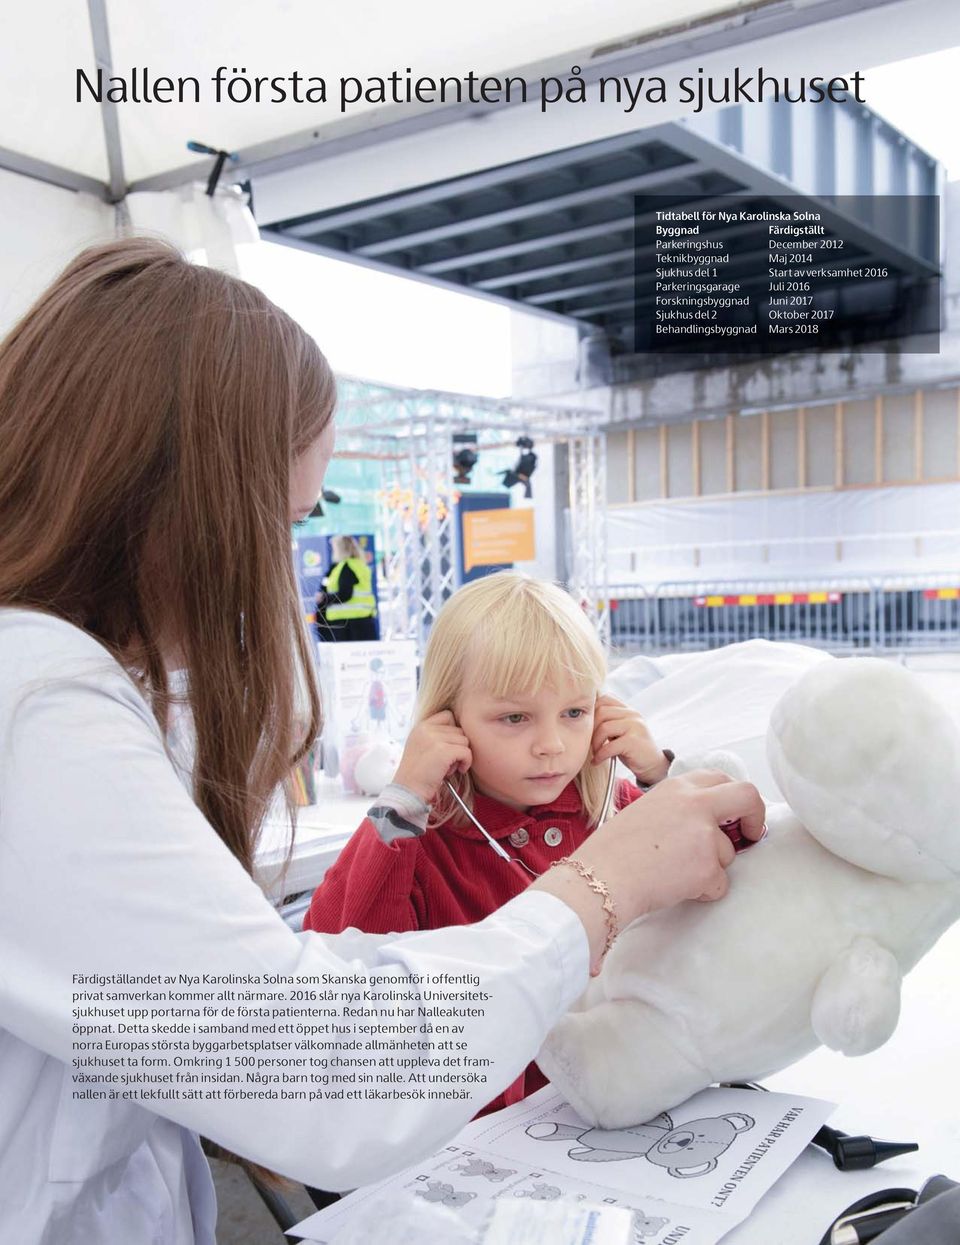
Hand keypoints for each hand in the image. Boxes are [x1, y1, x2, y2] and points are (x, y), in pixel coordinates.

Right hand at [392, 710, 472, 804]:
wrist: (408, 792)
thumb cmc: (417, 774)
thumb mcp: (420, 746)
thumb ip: (435, 735)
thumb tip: (460, 731)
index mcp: (420, 726)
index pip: (448, 715)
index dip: (452, 731)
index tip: (446, 747)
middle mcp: (426, 729)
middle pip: (459, 730)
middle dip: (456, 747)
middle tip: (444, 762)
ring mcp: (434, 739)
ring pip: (465, 741)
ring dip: (460, 756)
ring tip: (445, 767)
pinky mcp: (443, 751)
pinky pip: (466, 752)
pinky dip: (465, 763)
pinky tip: (454, 771)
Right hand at [531, 771, 764, 973]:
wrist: (598, 879)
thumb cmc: (613, 851)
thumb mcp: (646, 811)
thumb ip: (679, 811)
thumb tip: (705, 826)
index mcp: (676, 787)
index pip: (720, 779)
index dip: (733, 798)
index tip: (736, 814)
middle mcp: (694, 804)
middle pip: (747, 797)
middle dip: (756, 817)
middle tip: (751, 835)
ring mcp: (704, 835)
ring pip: (727, 853)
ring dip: (709, 868)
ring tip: (671, 872)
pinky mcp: (708, 867)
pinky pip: (719, 884)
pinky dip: (703, 891)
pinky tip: (673, 887)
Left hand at [591, 694, 668, 784]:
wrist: (653, 765)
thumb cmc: (632, 749)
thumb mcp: (620, 731)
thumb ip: (609, 721)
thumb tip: (583, 717)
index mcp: (628, 710)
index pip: (605, 699)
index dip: (592, 711)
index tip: (588, 727)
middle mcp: (633, 714)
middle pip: (601, 711)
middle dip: (591, 729)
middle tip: (590, 743)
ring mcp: (635, 726)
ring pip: (604, 727)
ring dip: (595, 743)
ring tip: (595, 752)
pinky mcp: (634, 741)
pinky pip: (609, 746)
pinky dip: (600, 755)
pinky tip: (598, 761)